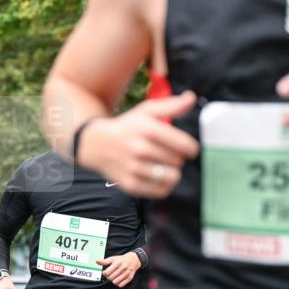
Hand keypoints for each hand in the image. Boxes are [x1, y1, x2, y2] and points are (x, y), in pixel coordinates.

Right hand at [79, 91, 199, 198]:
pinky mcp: (130, 185)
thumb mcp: (147, 111)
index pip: (185, 145)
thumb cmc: (127, 127)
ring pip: (172, 177)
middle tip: (167, 154)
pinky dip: (164, 185)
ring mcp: (133, 168)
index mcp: (148, 129)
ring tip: (164, 166)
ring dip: (171, 172)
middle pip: (179, 161)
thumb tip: (191, 97)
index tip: (188, 149)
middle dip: (177, 158)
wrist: (97, 145)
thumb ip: (172, 105)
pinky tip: (158, 177)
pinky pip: (161, 191)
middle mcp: (140, 149)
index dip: (191, 149)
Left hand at [97, 252, 140, 287]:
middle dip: (108, 277)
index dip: (104, 273)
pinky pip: (121, 285)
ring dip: (113, 280)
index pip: (107, 272)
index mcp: (117, 262)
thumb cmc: (121, 260)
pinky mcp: (129, 278)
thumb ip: (104, 261)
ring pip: (115, 282)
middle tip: (109, 275)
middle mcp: (123, 268)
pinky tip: (118, 279)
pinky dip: (118, 283)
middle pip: (110, 278)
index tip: (105, 272)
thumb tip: (97, 261)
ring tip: (113, 277)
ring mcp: (127, 273)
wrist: (133, 260)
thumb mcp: (113, 258)